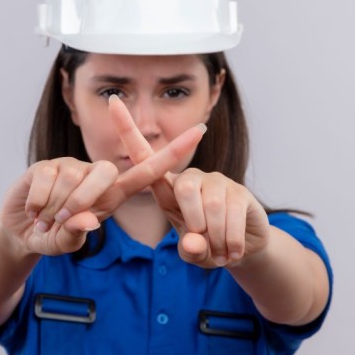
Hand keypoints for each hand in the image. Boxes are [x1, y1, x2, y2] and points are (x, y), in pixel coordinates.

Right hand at [0, 125, 204, 256]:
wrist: (19, 232)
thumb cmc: (52, 237)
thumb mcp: (65, 244)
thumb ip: (76, 235)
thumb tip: (87, 220)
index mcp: (111, 195)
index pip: (149, 171)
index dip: (174, 152)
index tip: (201, 129)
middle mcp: (94, 175)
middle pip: (105, 173)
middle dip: (82, 202)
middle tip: (62, 222)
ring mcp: (70, 166)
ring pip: (72, 180)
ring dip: (54, 208)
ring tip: (45, 219)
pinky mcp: (45, 164)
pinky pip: (46, 181)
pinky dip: (38, 203)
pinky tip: (33, 211)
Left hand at [109, 95, 269, 268]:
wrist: (242, 249)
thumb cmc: (206, 247)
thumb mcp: (192, 253)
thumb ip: (188, 250)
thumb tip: (194, 242)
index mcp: (168, 190)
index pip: (144, 156)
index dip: (128, 130)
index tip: (112, 101)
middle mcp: (191, 178)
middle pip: (184, 189)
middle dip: (193, 223)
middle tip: (202, 245)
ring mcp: (217, 181)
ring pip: (210, 205)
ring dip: (214, 237)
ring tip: (219, 252)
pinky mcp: (240, 191)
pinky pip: (233, 213)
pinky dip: (231, 239)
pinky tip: (232, 251)